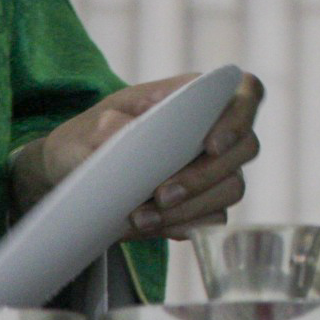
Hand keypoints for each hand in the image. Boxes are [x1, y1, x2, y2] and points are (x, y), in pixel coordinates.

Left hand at [11, 71, 264, 239]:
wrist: (71, 175)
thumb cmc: (87, 139)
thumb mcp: (88, 127)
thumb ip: (109, 125)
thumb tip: (128, 131)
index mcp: (197, 98)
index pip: (247, 94)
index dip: (240, 117)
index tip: (211, 145)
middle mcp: (216, 131)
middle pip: (246, 147)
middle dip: (204, 176)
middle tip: (160, 194)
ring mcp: (215, 169)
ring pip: (233, 187)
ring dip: (191, 206)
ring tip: (141, 217)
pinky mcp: (204, 203)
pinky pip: (215, 218)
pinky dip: (183, 225)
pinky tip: (151, 226)